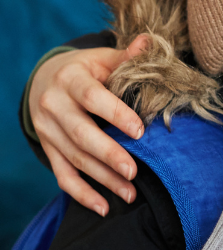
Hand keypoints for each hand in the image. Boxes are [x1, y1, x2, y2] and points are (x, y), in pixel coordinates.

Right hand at [30, 37, 151, 214]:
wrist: (47, 78)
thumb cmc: (88, 69)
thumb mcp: (104, 58)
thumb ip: (127, 56)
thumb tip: (149, 42)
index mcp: (70, 79)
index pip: (93, 98)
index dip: (116, 114)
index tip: (141, 131)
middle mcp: (53, 106)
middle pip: (81, 134)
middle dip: (109, 154)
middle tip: (135, 171)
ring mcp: (47, 130)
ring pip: (74, 159)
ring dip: (102, 179)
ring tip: (130, 193)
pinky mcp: (48, 148)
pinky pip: (62, 175)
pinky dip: (81, 194)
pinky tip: (103, 207)